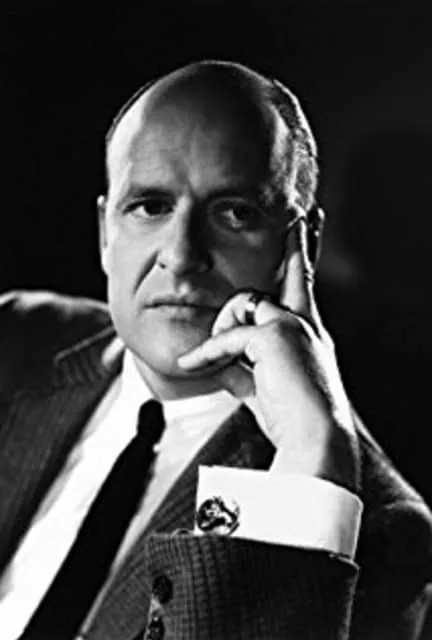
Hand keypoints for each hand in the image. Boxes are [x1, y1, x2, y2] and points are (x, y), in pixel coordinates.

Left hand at [178, 207, 358, 491]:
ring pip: (246, 303)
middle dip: (300, 243)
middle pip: (296, 273)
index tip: (307, 231)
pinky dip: (207, 352)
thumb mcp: (260, 389)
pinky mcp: (277, 335)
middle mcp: (307, 324)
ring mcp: (294, 325)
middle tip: (303, 219)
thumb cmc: (293, 421)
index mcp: (309, 336)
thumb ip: (238, 367)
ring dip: (222, 328)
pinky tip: (192, 365)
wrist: (316, 441)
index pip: (303, 291)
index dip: (303, 261)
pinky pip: (228, 336)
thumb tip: (212, 361)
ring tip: (207, 357)